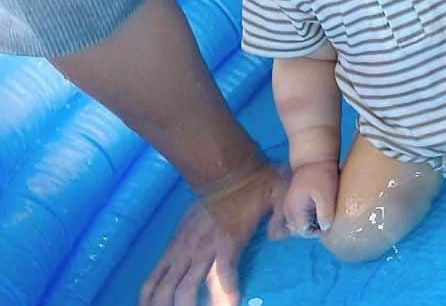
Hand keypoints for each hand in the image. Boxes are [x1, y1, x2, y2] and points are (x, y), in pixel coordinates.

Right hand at [139, 163, 286, 305]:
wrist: (224, 166)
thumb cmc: (256, 184)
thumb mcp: (279, 194)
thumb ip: (282, 217)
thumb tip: (280, 236)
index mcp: (227, 240)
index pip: (222, 276)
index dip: (223, 298)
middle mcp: (200, 248)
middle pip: (185, 290)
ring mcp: (182, 248)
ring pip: (164, 286)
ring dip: (161, 305)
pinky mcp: (173, 245)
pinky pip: (154, 274)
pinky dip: (148, 292)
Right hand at [282, 160, 339, 236]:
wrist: (314, 158)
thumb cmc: (321, 177)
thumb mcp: (326, 196)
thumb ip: (325, 215)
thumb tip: (325, 228)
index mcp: (294, 211)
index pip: (303, 232)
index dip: (316, 231)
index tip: (327, 223)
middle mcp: (288, 210)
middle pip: (298, 229)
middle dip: (312, 228)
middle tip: (325, 219)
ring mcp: (288, 205)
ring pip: (297, 223)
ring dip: (309, 222)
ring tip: (321, 213)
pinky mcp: (292, 200)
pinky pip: (297, 214)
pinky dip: (306, 215)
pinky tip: (317, 208)